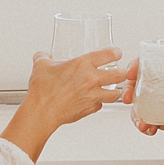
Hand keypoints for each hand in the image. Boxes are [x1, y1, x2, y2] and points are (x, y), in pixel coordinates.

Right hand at [3, 47, 123, 159]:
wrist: (41, 111)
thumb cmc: (42, 90)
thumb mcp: (41, 66)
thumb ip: (44, 57)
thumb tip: (43, 55)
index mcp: (82, 64)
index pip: (109, 54)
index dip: (116, 53)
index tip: (117, 53)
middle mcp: (91, 79)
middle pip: (120, 75)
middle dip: (122, 73)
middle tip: (120, 72)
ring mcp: (93, 96)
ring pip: (115, 93)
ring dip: (114, 91)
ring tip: (111, 89)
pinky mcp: (90, 109)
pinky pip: (100, 105)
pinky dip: (99, 103)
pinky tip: (93, 101)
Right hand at [121, 66, 163, 138]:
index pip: (150, 64)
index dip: (137, 65)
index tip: (131, 71)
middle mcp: (163, 86)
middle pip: (138, 84)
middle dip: (128, 90)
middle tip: (129, 97)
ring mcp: (161, 103)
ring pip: (140, 106)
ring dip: (135, 113)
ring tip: (142, 122)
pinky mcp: (163, 118)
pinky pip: (149, 121)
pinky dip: (145, 126)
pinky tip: (148, 129)